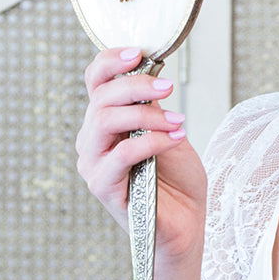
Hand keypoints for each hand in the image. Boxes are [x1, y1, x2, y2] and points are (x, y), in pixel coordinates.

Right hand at [76, 47, 207, 259]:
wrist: (186, 225)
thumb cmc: (177, 182)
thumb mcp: (168, 131)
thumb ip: (152, 106)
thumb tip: (151, 75)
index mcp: (104, 124)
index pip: (95, 82)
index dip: (111, 61)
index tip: (138, 54)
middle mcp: (92, 142)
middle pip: (101, 98)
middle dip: (137, 86)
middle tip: (168, 88)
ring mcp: (93, 165)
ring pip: (105, 120)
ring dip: (145, 114)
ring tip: (178, 122)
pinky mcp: (102, 187)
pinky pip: (122, 153)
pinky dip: (151, 141)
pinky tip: (174, 140)